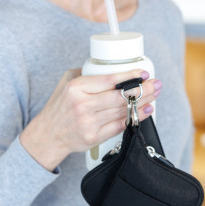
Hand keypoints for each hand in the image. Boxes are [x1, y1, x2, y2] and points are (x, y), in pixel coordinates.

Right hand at [20, 67, 160, 170]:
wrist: (48, 135)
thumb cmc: (60, 107)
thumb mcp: (66, 83)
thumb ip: (86, 73)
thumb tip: (113, 69)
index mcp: (76, 88)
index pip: (109, 80)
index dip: (130, 77)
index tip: (144, 74)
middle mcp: (83, 106)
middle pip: (120, 97)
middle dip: (143, 89)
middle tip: (156, 84)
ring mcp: (89, 123)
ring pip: (123, 111)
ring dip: (143, 102)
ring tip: (154, 95)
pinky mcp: (94, 137)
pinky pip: (120, 126)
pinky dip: (136, 117)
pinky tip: (146, 110)